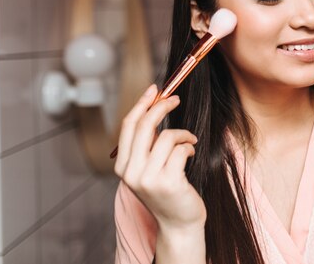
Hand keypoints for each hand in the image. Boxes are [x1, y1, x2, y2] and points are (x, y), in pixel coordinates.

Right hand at [114, 84, 206, 230]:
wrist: (179, 223)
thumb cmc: (168, 190)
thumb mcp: (149, 167)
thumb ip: (146, 144)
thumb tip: (153, 107)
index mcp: (122, 166)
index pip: (128, 126)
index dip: (141, 104)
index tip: (154, 89)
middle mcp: (131, 172)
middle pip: (144, 126)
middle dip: (161, 106)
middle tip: (175, 98)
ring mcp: (148, 178)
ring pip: (166, 136)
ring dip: (182, 134)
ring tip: (189, 141)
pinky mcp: (168, 182)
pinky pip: (180, 149)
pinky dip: (189, 146)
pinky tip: (191, 154)